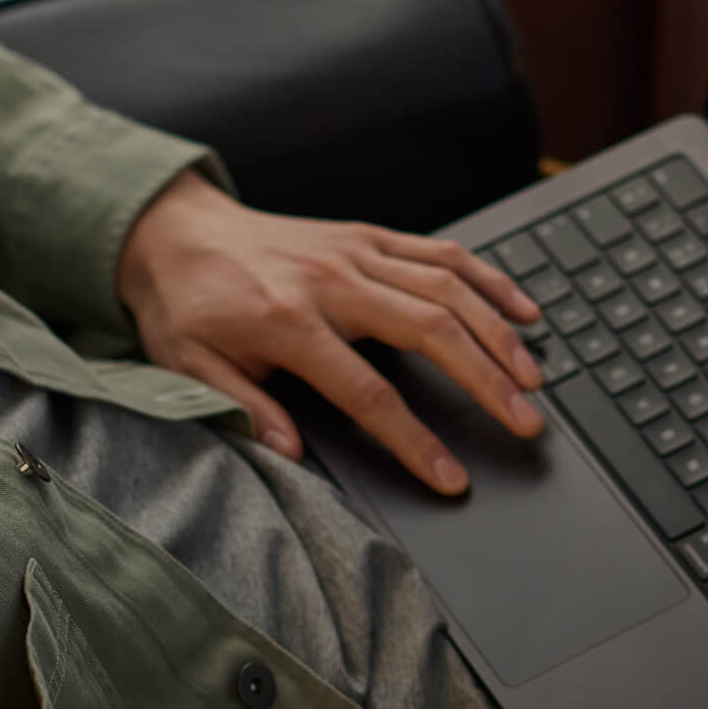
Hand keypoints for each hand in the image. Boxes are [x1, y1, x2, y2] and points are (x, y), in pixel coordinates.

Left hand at [115, 172, 546, 494]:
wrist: (172, 231)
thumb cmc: (186, 305)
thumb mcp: (192, 369)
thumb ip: (247, 409)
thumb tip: (292, 455)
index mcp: (289, 323)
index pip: (368, 392)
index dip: (415, 440)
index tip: (451, 477)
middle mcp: (332, 282)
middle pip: (431, 331)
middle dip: (487, 380)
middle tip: (525, 422)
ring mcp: (355, 252)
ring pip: (448, 286)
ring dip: (499, 332)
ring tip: (535, 377)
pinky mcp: (367, 235)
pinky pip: (440, 251)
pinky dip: (488, 278)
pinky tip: (524, 309)